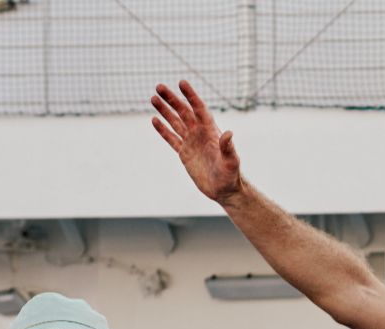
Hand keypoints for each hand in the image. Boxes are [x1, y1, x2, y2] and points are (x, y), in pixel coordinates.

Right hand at [150, 81, 243, 203]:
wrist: (224, 190)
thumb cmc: (231, 175)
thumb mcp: (231, 161)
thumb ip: (228, 147)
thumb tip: (229, 133)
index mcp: (211, 131)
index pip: (199, 109)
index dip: (191, 96)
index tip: (182, 83)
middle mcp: (200, 133)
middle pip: (184, 112)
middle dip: (172, 99)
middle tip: (159, 86)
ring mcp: (191, 142)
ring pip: (175, 122)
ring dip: (165, 110)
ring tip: (153, 98)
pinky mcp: (184, 153)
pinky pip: (171, 138)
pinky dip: (163, 130)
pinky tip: (154, 120)